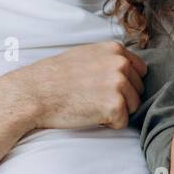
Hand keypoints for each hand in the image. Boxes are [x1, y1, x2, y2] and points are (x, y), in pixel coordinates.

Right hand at [0, 42, 146, 130]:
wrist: (34, 93)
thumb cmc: (54, 76)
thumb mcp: (85, 55)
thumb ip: (108, 59)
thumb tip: (126, 67)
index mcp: (115, 50)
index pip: (140, 71)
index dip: (126, 84)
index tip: (106, 89)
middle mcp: (121, 64)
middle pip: (138, 91)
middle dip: (121, 99)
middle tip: (92, 98)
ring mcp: (120, 84)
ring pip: (133, 107)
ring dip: (115, 112)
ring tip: (89, 105)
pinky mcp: (116, 106)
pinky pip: (123, 123)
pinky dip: (108, 124)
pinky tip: (88, 114)